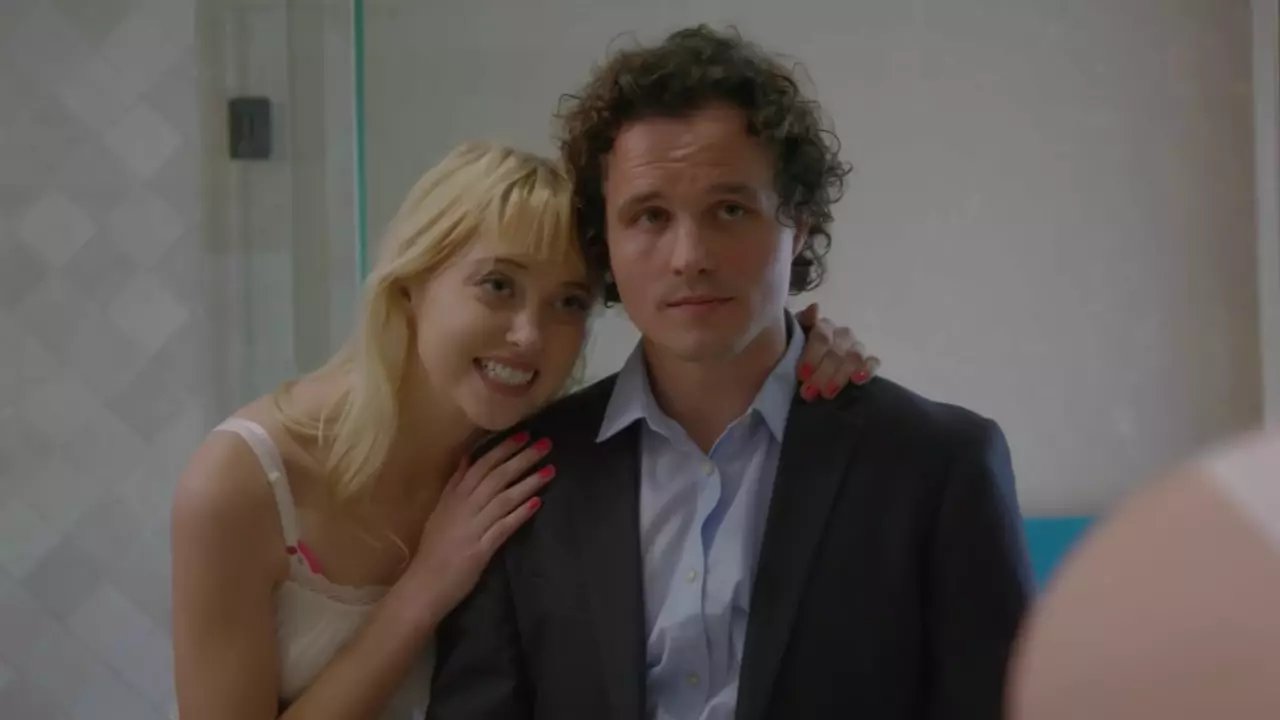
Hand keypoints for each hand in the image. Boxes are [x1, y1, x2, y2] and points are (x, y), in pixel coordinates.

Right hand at [408, 431, 552, 617]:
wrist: (424, 585)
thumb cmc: (434, 549)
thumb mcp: (441, 511)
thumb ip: (455, 484)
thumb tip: (468, 457)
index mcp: (453, 497)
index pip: (481, 465)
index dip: (503, 449)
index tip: (524, 434)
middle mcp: (463, 508)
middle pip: (496, 477)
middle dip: (522, 458)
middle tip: (545, 444)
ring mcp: (472, 528)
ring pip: (503, 498)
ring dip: (528, 482)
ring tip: (550, 470)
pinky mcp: (480, 549)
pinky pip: (504, 527)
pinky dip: (520, 514)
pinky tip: (538, 503)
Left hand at [795, 302, 880, 400]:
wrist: (801, 373)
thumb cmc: (795, 354)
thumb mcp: (791, 336)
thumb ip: (803, 322)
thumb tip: (815, 307)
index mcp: (823, 327)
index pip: (822, 337)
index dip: (812, 356)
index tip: (801, 375)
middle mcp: (842, 335)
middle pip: (836, 351)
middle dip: (821, 374)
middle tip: (808, 392)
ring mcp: (856, 348)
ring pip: (854, 357)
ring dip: (839, 376)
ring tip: (827, 394)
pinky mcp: (867, 362)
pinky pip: (873, 362)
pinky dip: (867, 370)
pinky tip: (858, 380)